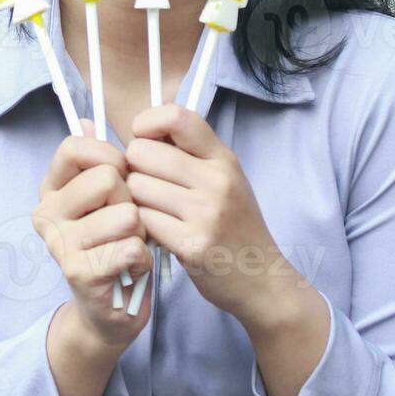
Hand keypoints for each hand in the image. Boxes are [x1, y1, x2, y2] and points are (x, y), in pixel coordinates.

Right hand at [33, 119, 152, 351]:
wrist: (113, 307)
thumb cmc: (116, 242)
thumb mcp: (109, 197)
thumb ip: (99, 159)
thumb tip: (86, 120)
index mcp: (52, 187)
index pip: (75, 146)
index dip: (111, 156)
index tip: (122, 174)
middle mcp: (47, 212)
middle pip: (107, 178)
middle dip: (132, 199)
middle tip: (128, 221)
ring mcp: (59, 244)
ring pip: (125, 215)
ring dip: (141, 232)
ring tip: (130, 245)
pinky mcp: (79, 273)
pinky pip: (132, 248)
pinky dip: (143, 258)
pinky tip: (132, 267)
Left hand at [124, 104, 311, 331]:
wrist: (261, 280)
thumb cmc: (234, 226)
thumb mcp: (224, 179)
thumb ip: (189, 153)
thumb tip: (141, 131)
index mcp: (223, 158)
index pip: (175, 116)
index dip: (146, 123)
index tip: (144, 141)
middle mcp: (217, 180)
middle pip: (142, 152)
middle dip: (133, 168)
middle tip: (145, 185)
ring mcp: (206, 213)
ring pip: (136, 187)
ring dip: (135, 200)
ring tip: (153, 211)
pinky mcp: (192, 245)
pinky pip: (143, 220)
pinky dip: (142, 226)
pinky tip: (157, 233)